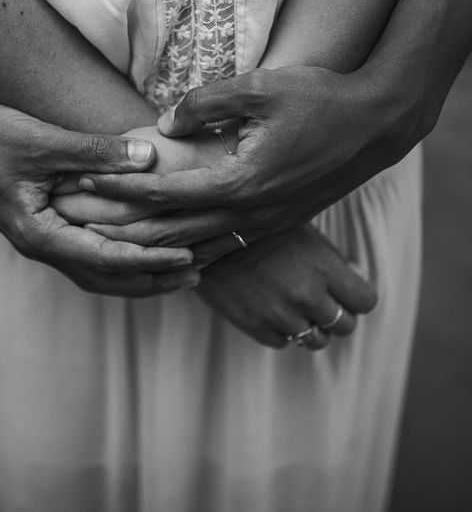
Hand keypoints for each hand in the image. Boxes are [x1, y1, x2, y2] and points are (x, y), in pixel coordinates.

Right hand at [0, 10, 198, 296]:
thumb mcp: (41, 140)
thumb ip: (94, 152)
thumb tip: (149, 156)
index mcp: (38, 234)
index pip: (105, 259)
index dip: (148, 260)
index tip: (188, 257)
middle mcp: (39, 246)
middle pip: (104, 278)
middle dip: (151, 279)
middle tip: (197, 274)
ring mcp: (39, 240)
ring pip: (95, 272)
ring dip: (137, 274)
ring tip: (178, 271)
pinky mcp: (41, 227)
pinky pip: (86, 254)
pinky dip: (118, 257)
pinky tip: (139, 246)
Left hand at [76, 66, 407, 257]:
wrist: (376, 126)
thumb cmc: (320, 100)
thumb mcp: (260, 87)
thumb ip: (204, 104)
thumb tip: (164, 126)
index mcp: (238, 183)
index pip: (160, 193)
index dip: (118, 186)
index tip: (83, 176)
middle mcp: (247, 215)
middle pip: (167, 233)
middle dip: (119, 226)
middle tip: (80, 220)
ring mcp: (261, 226)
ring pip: (190, 248)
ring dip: (146, 245)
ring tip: (107, 238)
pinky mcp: (272, 226)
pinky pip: (217, 248)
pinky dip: (184, 251)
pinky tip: (163, 250)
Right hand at [197, 224, 377, 349]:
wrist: (204, 234)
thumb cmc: (257, 227)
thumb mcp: (301, 230)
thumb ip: (330, 259)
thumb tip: (355, 277)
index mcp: (324, 268)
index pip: (365, 302)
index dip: (356, 296)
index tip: (344, 289)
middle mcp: (307, 296)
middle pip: (344, 325)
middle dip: (336, 313)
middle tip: (320, 299)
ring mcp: (280, 315)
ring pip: (315, 340)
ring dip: (309, 325)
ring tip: (293, 305)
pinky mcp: (255, 326)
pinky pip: (283, 342)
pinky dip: (281, 330)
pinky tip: (270, 308)